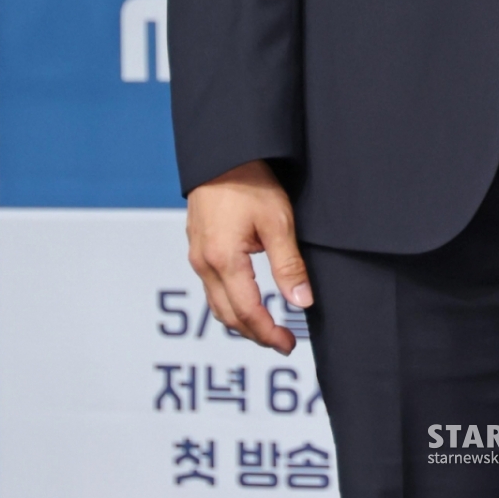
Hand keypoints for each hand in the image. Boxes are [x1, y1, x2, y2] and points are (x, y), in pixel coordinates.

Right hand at [187, 160, 312, 355]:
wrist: (222, 152)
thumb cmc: (250, 182)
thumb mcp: (277, 222)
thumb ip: (288, 266)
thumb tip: (302, 303)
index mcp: (224, 261)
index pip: (247, 313)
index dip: (268, 334)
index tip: (289, 344)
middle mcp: (204, 263)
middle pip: (227, 315)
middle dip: (255, 333)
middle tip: (281, 340)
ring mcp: (196, 255)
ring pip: (216, 303)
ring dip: (240, 319)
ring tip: (267, 324)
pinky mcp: (196, 245)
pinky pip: (210, 285)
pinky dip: (229, 300)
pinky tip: (246, 296)